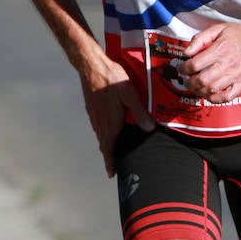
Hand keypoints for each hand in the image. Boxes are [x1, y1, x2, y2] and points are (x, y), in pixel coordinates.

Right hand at [79, 55, 152, 177]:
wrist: (91, 65)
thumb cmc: (112, 78)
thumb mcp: (129, 94)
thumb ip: (139, 112)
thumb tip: (149, 129)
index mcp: (110, 122)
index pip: (108, 148)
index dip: (110, 162)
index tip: (112, 174)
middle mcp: (100, 121)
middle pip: (104, 144)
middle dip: (109, 156)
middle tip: (114, 166)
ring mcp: (94, 115)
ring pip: (101, 135)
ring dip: (107, 145)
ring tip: (113, 151)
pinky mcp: (91, 108)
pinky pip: (98, 126)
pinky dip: (103, 134)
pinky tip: (109, 129)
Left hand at [180, 20, 240, 103]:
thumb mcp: (219, 29)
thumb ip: (201, 38)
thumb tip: (187, 51)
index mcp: (220, 49)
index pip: (195, 64)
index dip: (184, 68)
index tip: (183, 69)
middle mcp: (228, 63)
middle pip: (202, 79)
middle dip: (189, 82)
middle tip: (187, 80)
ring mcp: (236, 74)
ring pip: (212, 89)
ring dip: (199, 91)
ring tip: (196, 87)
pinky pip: (228, 96)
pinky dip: (216, 99)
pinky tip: (210, 95)